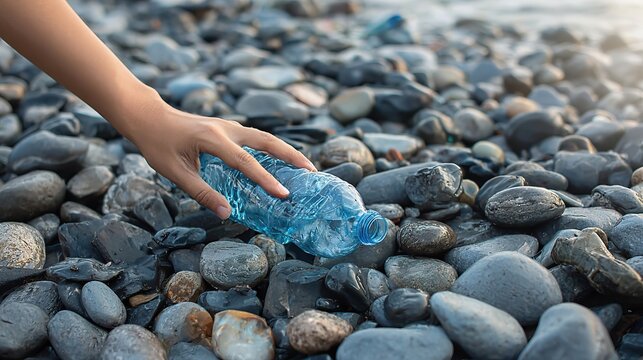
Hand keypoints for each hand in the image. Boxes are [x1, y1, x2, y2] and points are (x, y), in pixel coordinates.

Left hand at [123, 90, 316, 218]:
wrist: (149, 116)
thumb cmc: (158, 144)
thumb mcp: (175, 173)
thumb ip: (202, 193)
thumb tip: (227, 214)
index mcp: (212, 138)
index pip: (245, 162)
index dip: (266, 179)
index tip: (284, 194)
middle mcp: (226, 128)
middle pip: (267, 141)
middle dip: (291, 155)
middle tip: (311, 172)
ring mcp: (229, 126)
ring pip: (265, 137)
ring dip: (285, 150)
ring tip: (304, 166)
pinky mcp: (228, 128)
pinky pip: (256, 138)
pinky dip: (273, 148)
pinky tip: (280, 160)